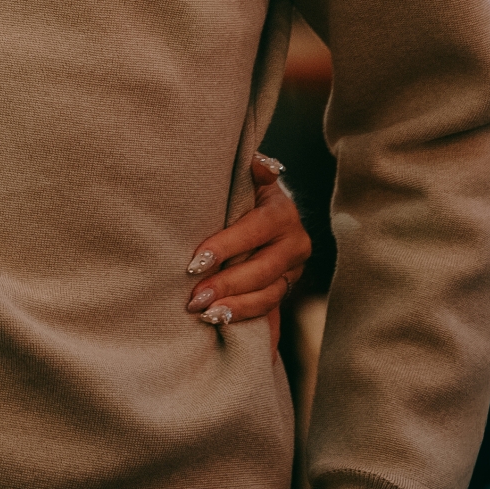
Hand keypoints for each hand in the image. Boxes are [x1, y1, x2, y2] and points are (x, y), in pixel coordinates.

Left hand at [186, 154, 311, 326]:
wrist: (262, 212)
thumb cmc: (244, 193)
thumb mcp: (246, 178)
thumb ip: (252, 171)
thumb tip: (263, 166)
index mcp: (283, 213)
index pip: (255, 231)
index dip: (226, 247)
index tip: (195, 263)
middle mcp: (295, 243)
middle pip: (263, 269)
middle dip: (227, 285)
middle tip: (194, 298)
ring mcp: (293, 270)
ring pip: (268, 294)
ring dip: (236, 307)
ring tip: (205, 314)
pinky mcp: (286, 289)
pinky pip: (269, 309)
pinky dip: (246, 318)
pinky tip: (219, 322)